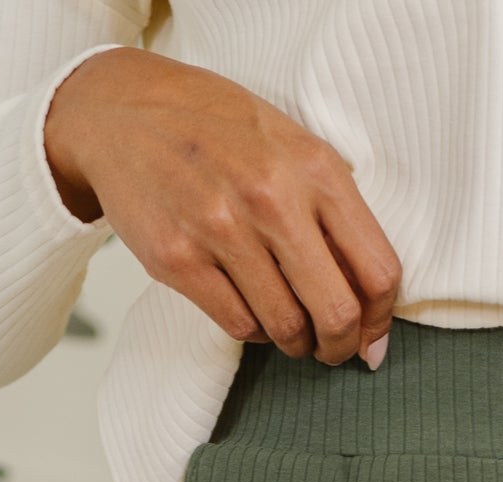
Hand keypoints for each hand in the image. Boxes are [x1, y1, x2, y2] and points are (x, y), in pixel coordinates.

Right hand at [44, 50, 399, 365]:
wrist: (122, 111)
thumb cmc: (216, 129)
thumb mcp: (289, 145)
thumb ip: (333, 212)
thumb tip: (370, 305)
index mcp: (314, 168)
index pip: (378, 271)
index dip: (380, 321)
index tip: (370, 338)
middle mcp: (272, 197)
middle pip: (337, 313)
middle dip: (340, 346)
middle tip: (331, 349)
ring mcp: (221, 229)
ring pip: (287, 328)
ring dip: (294, 342)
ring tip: (286, 325)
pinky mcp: (179, 259)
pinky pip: (240, 325)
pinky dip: (253, 330)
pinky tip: (249, 307)